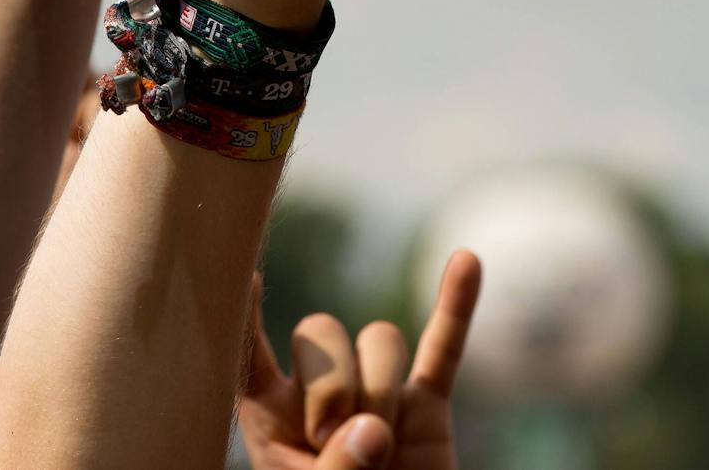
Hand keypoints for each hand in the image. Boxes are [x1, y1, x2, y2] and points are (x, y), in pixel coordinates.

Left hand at [240, 251, 481, 469]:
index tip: (243, 274)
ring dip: (381, 387)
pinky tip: (466, 262)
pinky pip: (444, 348)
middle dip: (329, 383)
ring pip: (379, 338)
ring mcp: (377, 397)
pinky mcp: (427, 409)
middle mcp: (321, 397)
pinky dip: (456, 307)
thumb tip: (373, 427)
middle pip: (320, 333)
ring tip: (382, 447)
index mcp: (270, 423)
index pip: (246, 356)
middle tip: (329, 439)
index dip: (242, 314)